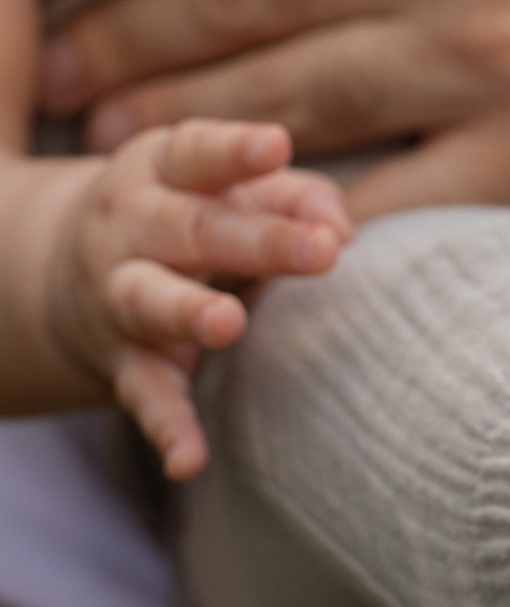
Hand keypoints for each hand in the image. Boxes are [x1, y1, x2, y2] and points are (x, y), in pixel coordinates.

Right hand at [52, 120, 348, 477]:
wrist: (70, 271)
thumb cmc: (196, 214)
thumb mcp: (236, 190)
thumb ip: (297, 196)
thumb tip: (343, 229)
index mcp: (163, 170)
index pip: (199, 153)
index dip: (235, 150)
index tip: (277, 145)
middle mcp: (132, 228)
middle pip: (194, 230)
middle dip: (258, 241)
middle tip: (323, 253)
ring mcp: (121, 295)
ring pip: (150, 302)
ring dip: (189, 313)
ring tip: (228, 324)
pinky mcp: (123, 361)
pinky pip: (144, 393)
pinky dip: (167, 427)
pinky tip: (189, 461)